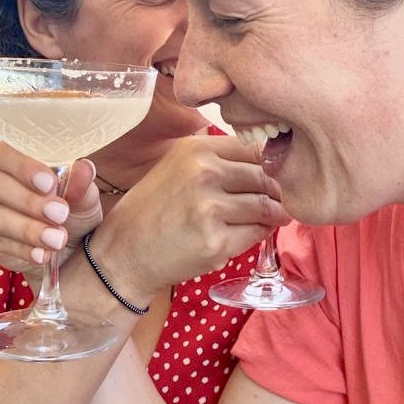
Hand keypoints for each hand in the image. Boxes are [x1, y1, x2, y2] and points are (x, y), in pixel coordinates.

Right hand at [0, 141, 101, 273]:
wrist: (59, 240)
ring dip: (26, 230)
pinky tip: (41, 254)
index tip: (50, 185)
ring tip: (56, 240)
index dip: (25, 168)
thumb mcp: (82, 197)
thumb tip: (85, 168)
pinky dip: (19, 249)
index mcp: (8, 151)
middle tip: (59, 215)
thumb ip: (81, 184)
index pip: (6, 151)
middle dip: (28, 202)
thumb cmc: (68, 205)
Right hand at [86, 134, 290, 300]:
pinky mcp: (216, 241)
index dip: (268, 165)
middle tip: (280, 199)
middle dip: (276, 190)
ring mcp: (210, 208)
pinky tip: (257, 232)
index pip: (252, 149)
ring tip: (275, 216)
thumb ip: (214, 159)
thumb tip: (262, 155)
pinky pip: (256, 232)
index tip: (274, 175)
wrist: (123, 254)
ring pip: (264, 205)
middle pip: (263, 177)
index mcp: (196, 150)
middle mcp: (204, 173)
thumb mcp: (176, 167)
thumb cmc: (151, 210)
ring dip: (274, 213)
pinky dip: (262, 233)